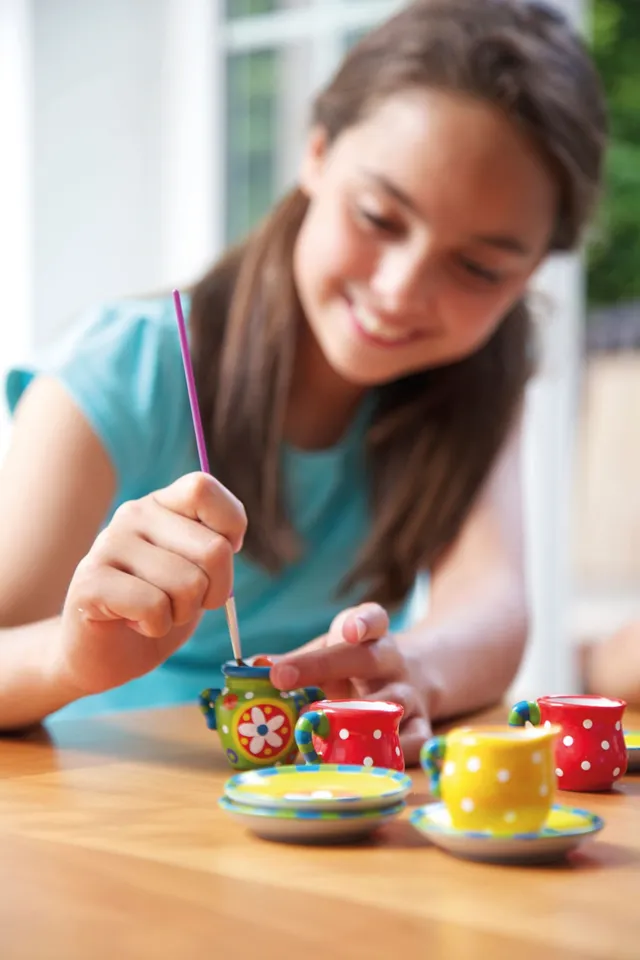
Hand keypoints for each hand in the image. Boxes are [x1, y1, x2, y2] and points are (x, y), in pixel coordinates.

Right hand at [57, 472, 246, 695]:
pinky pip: (155, 607)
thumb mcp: (199, 571)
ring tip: (157, 612)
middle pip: (214, 549)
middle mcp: (132, 514)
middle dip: (215, 592)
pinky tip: (135, 622)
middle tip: (185, 602)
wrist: (106, 653)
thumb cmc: (161, 608)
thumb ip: (215, 547)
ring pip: (188, 584)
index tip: (217, 560)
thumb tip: (227, 544)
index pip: (203, 489)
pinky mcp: (90, 582)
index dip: (230, 526)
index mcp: (162, 503)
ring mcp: (107, 544)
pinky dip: (157, 626)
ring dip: (182, 614)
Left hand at [269, 603, 431, 764]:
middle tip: (282, 678)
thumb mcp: (328, 652)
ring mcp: (409, 694)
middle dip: (324, 667)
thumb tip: (251, 667)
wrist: (412, 677)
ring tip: (320, 735)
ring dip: (355, 721)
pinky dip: (390, 756)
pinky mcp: (421, 727)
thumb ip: (295, 660)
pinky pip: (413, 743)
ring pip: (392, 705)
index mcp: (369, 635)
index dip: (361, 622)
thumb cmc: (355, 665)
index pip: (371, 618)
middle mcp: (393, 661)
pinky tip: (363, 764)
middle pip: (368, 659)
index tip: (350, 630)